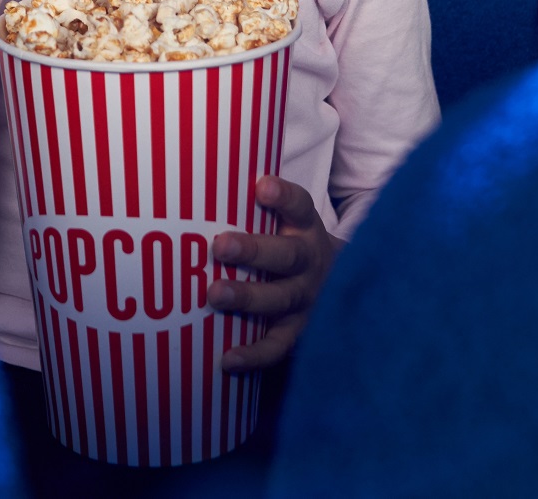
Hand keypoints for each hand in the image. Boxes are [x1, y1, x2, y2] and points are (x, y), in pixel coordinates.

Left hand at [211, 177, 338, 371]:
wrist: (338, 283)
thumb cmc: (288, 243)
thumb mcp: (285, 221)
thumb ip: (253, 207)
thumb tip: (198, 178)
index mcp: (305, 228)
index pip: (300, 206)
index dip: (284, 197)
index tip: (262, 187)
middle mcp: (309, 262)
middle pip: (287, 256)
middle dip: (254, 251)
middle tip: (220, 245)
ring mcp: (307, 299)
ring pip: (281, 299)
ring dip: (248, 297)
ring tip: (215, 294)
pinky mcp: (299, 331)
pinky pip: (278, 345)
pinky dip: (255, 354)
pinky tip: (227, 358)